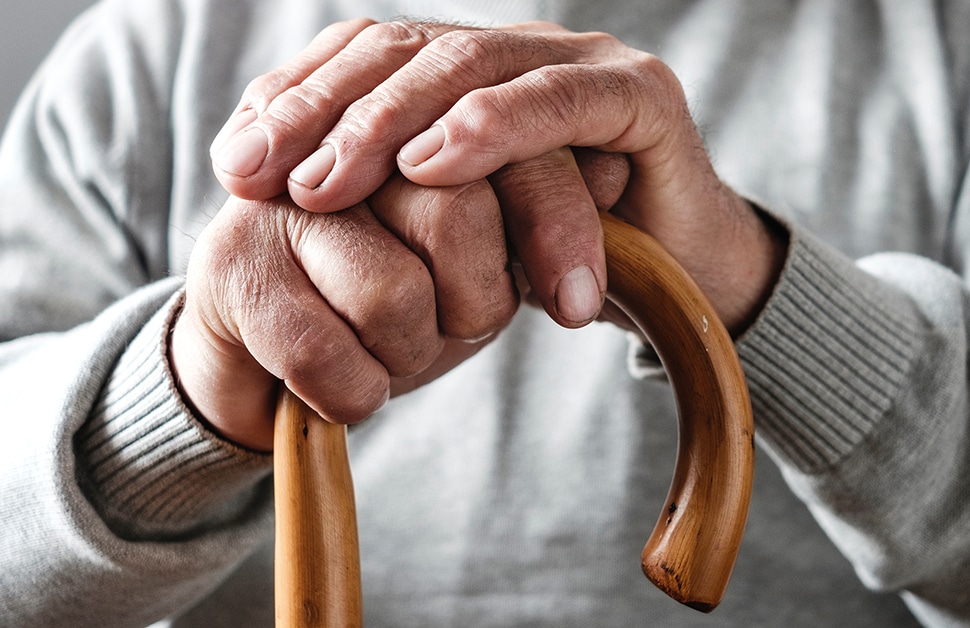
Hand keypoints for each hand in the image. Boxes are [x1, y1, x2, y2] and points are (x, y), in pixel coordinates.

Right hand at [174, 148, 628, 450]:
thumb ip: (536, 204)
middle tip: (461, 325)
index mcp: (412, 117)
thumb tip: (615, 166)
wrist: (275, 356)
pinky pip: (323, 354)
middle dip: (476, 301)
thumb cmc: (395, 295)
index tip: (578, 306)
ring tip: (389, 347)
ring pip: (394, 295)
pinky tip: (344, 383)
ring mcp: (277, 198)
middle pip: (456, 215)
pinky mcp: (226, 265)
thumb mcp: (481, 253)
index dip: (554, 225)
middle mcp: (341, 137)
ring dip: (412, 352)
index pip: (508, 148)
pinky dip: (355, 393)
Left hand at [210, 19, 785, 335]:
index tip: (238, 164)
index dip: (298, 99)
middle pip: (408, 50)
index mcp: (471, 71)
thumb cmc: (555, 258)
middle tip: (273, 179)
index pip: (369, 55)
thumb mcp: (448, 230)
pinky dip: (495, 126)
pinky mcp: (642, 95)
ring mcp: (583, 64)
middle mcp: (521, 53)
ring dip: (393, 122)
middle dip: (329, 114)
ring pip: (472, 64)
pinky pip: (561, 99)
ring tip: (333, 183)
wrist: (677, 284)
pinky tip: (436, 162)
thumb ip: (378, 191)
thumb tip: (256, 169)